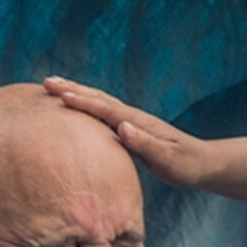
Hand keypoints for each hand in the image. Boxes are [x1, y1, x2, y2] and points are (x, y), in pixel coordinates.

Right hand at [42, 77, 222, 189]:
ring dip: (76, 92)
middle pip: (98, 98)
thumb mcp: (167, 159)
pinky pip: (101, 114)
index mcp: (137, 122)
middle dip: (72, 88)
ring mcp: (130, 121)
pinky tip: (75, 108)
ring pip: (98, 102)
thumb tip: (123, 127)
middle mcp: (131, 117)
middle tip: (46, 81)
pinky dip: (85, 105)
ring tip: (53, 87)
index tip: (61, 95)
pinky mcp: (129, 129)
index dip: (83, 101)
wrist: (200, 163)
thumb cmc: (184, 165)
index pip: (105, 108)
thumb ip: (145, 144)